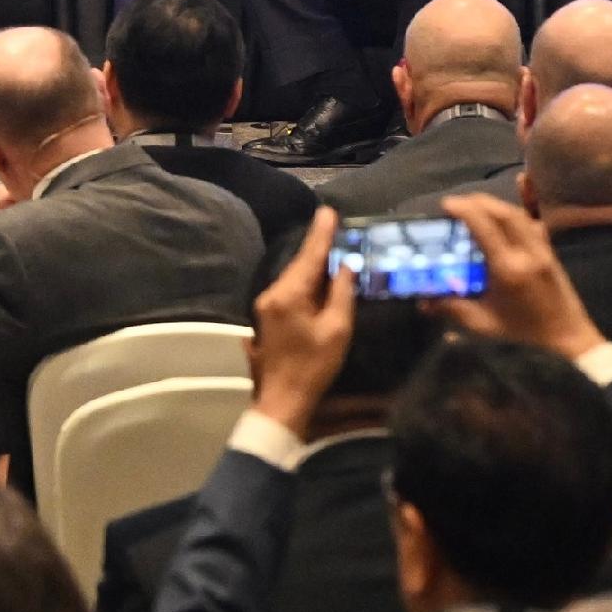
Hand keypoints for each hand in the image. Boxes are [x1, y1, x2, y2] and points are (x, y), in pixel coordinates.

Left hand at [247, 209, 354, 429]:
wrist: (282, 400)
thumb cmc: (313, 366)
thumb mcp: (336, 329)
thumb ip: (341, 293)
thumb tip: (346, 266)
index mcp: (288, 295)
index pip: (308, 256)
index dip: (322, 234)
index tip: (329, 211)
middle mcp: (272, 294)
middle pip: (299, 265)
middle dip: (318, 248)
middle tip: (336, 227)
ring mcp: (266, 306)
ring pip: (294, 278)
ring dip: (313, 267)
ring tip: (333, 251)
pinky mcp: (267, 318)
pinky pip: (290, 291)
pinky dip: (306, 283)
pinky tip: (320, 282)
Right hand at [435, 194, 606, 361]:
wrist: (567, 338)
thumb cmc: (524, 333)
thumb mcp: (484, 325)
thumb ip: (452, 309)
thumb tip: (422, 301)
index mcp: (508, 268)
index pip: (485, 227)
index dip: (464, 210)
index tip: (446, 205)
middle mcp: (527, 252)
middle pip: (503, 213)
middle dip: (478, 202)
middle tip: (456, 204)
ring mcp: (542, 250)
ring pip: (519, 214)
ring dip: (495, 205)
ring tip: (475, 207)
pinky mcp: (550, 252)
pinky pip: (533, 222)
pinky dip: (520, 208)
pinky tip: (516, 193)